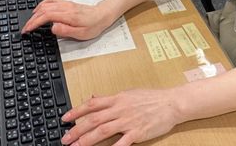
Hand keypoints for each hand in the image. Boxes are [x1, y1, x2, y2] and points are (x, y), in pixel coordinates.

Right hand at [21, 0, 113, 39]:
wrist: (102, 15)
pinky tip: (39, 10)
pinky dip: (42, 5)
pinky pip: (51, 1)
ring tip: (30, 21)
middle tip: (26, 28)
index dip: (35, 22)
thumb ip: (66, 31)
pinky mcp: (66, 3)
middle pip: (43, 9)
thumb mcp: (81, 33)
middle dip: (32, 19)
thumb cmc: (94, 25)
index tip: (28, 29)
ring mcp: (65, 4)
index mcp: (68, 15)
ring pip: (46, 3)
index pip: (46, 15)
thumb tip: (53, 28)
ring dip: (35, 11)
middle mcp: (65, 7)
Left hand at [60, 89, 181, 145]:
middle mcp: (120, 109)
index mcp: (117, 99)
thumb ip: (110, 98)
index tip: (64, 119)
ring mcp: (128, 121)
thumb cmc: (151, 98)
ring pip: (103, 130)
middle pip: (93, 120)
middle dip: (77, 130)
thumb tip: (93, 97)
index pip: (92, 104)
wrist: (171, 103)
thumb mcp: (128, 93)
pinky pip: (122, 142)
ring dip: (87, 140)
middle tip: (65, 139)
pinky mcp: (137, 132)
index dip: (76, 111)